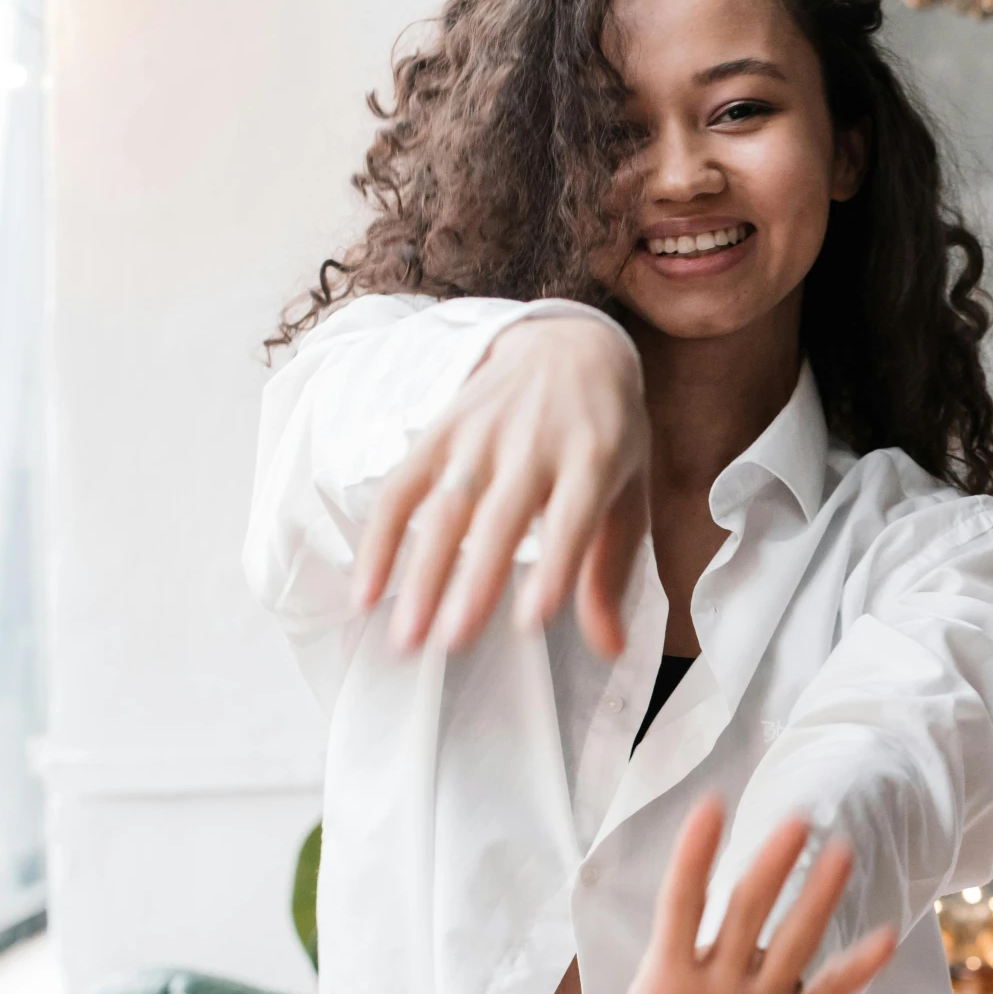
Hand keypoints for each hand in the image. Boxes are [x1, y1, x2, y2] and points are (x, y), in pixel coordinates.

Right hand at [353, 313, 646, 654]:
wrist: (569, 345)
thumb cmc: (607, 436)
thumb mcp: (627, 492)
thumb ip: (612, 570)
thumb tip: (612, 648)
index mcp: (594, 457)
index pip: (572, 517)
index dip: (553, 567)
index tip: (532, 621)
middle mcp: (534, 442)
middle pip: (499, 517)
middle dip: (473, 581)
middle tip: (452, 644)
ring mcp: (481, 434)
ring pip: (445, 507)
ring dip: (420, 573)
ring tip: (405, 636)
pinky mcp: (440, 431)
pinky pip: (402, 487)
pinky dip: (380, 539)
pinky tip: (366, 593)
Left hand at [585, 795, 896, 993]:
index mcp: (669, 970)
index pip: (681, 905)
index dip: (694, 858)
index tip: (711, 807)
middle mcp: (720, 971)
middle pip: (744, 912)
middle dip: (769, 870)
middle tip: (796, 821)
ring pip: (791, 942)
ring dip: (816, 900)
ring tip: (843, 853)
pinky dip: (855, 970)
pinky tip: (885, 938)